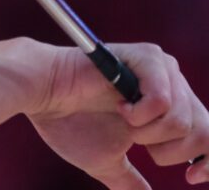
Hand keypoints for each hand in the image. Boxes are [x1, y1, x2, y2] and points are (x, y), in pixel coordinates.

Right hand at [27, 43, 208, 188]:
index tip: (192, 179)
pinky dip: (141, 115)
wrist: (42, 93)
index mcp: (169, 106)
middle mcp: (172, 84)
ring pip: (183, 121)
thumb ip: (130, 179)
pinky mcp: (147, 58)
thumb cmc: (68, 121)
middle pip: (204, 132)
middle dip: (169, 151)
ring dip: (147, 132)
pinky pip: (164, 101)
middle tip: (135, 140)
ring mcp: (162, 68)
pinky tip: (120, 107)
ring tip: (121, 119)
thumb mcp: (108, 160)